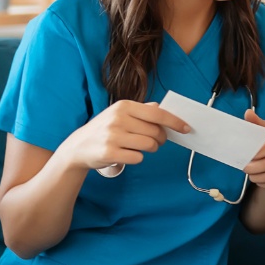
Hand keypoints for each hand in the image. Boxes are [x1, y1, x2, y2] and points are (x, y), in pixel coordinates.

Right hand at [60, 101, 186, 170]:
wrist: (78, 147)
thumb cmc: (105, 129)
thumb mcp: (120, 114)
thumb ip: (142, 110)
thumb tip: (163, 108)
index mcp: (124, 106)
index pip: (157, 114)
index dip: (175, 122)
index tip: (186, 128)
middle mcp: (118, 119)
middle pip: (155, 132)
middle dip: (160, 139)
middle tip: (155, 141)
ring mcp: (113, 136)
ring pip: (149, 145)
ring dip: (150, 149)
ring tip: (140, 147)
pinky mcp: (110, 153)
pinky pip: (138, 158)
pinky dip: (137, 158)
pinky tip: (127, 154)